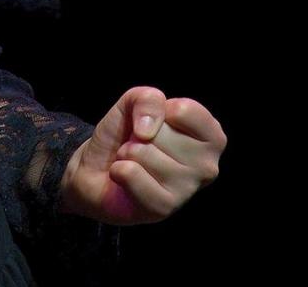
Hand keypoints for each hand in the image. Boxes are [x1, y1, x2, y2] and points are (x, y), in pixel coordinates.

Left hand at [58, 86, 226, 225]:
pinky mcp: (163, 208)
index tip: (158, 122)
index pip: (186, 110)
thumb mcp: (135, 101)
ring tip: (134, 162)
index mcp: (210, 138)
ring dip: (128, 152)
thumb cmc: (126, 133)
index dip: (161, 110)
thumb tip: (147, 130)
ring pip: (144, 152)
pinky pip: (131, 173)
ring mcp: (186, 190)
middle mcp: (207, 166)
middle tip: (141, 145)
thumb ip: (148, 99)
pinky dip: (119, 169)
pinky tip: (124, 177)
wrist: (98, 168)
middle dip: (140, 133)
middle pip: (161, 132)